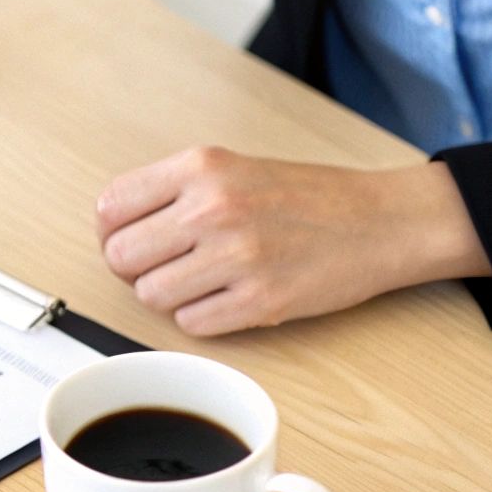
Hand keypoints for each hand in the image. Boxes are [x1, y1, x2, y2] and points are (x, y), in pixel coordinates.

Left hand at [95, 146, 489, 335]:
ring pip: (150, 295)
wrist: (381, 220)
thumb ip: (169, 192)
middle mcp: (213, 207)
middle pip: (121, 257)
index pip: (110, 208)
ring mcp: (237, 256)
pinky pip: (190, 324)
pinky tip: (227, 298)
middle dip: (135, 268)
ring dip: (168, 295)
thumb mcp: (230, 168)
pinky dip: (201, 318)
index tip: (130, 238)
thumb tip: (112, 232)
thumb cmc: (304, 196)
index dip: (113, 232)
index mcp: (200, 167)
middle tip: (165, 264)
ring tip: (202, 280)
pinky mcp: (261, 300)